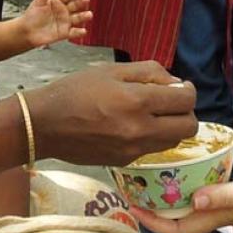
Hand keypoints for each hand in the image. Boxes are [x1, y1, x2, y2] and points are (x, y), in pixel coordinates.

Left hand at [19, 0, 91, 47]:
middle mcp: (63, 11)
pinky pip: (74, 32)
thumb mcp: (37, 3)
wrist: (27, 32)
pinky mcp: (64, 32)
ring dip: (84, 16)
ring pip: (77, 18)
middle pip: (75, 5)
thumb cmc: (31, 17)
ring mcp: (65, 21)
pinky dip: (79, 32)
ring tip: (89, 14)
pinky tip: (83, 30)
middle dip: (81, 2)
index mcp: (57, 1)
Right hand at [23, 61, 196, 165]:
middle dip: (186, 112)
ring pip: (173, 141)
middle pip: (188, 127)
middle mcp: (140, 129)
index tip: (180, 86)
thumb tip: (175, 83)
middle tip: (171, 101)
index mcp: (137, 101)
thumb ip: (148, 72)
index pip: (185, 101)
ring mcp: (133, 150)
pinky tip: (135, 125)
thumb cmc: (75, 91)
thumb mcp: (111, 70)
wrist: (44, 125)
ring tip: (153, 113)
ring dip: (172, 126)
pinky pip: (152, 149)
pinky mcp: (125, 162)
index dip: (188, 91)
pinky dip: (153, 137)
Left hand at [131, 174, 232, 232]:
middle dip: (156, 209)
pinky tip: (185, 175)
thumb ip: (226, 196)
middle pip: (179, 221)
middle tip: (136, 187)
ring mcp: (228, 209)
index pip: (179, 229)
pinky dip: (189, 190)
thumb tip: (194, 200)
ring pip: (190, 210)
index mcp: (221, 216)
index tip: (133, 205)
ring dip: (170, 200)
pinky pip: (204, 198)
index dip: (153, 222)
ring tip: (153, 180)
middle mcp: (220, 215)